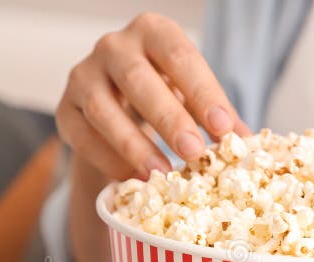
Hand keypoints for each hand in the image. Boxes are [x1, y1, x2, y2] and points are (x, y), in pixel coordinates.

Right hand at [55, 12, 247, 261]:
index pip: (179, 56)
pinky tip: (133, 177)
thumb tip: (247, 144)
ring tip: (162, 174)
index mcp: (153, 32)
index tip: (224, 129)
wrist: (117, 105)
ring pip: (104, 108)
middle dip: (169, 119)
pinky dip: (108, 158)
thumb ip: (216, 116)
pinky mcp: (65, 110)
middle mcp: (114, 46)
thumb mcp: (192, 97)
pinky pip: (82, 135)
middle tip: (194, 154)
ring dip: (134, 144)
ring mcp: (83, 75)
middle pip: (139, 79)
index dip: (203, 92)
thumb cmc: (164, 95)